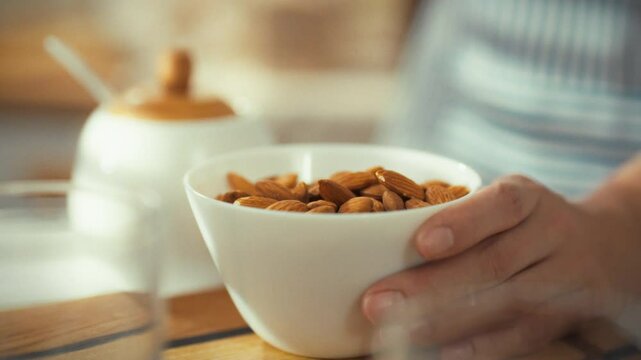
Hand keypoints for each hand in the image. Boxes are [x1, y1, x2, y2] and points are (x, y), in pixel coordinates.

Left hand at [361, 175, 640, 359]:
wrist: (604, 248)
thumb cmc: (529, 222)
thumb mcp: (505, 201)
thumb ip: (461, 215)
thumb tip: (381, 243)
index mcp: (528, 198)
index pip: (501, 205)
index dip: (463, 224)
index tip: (422, 243)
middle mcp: (551, 234)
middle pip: (493, 263)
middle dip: (431, 286)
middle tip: (378, 301)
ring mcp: (564, 279)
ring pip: (504, 303)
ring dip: (445, 321)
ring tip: (397, 329)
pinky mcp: (563, 318)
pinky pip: (520, 336)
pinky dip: (480, 347)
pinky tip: (442, 353)